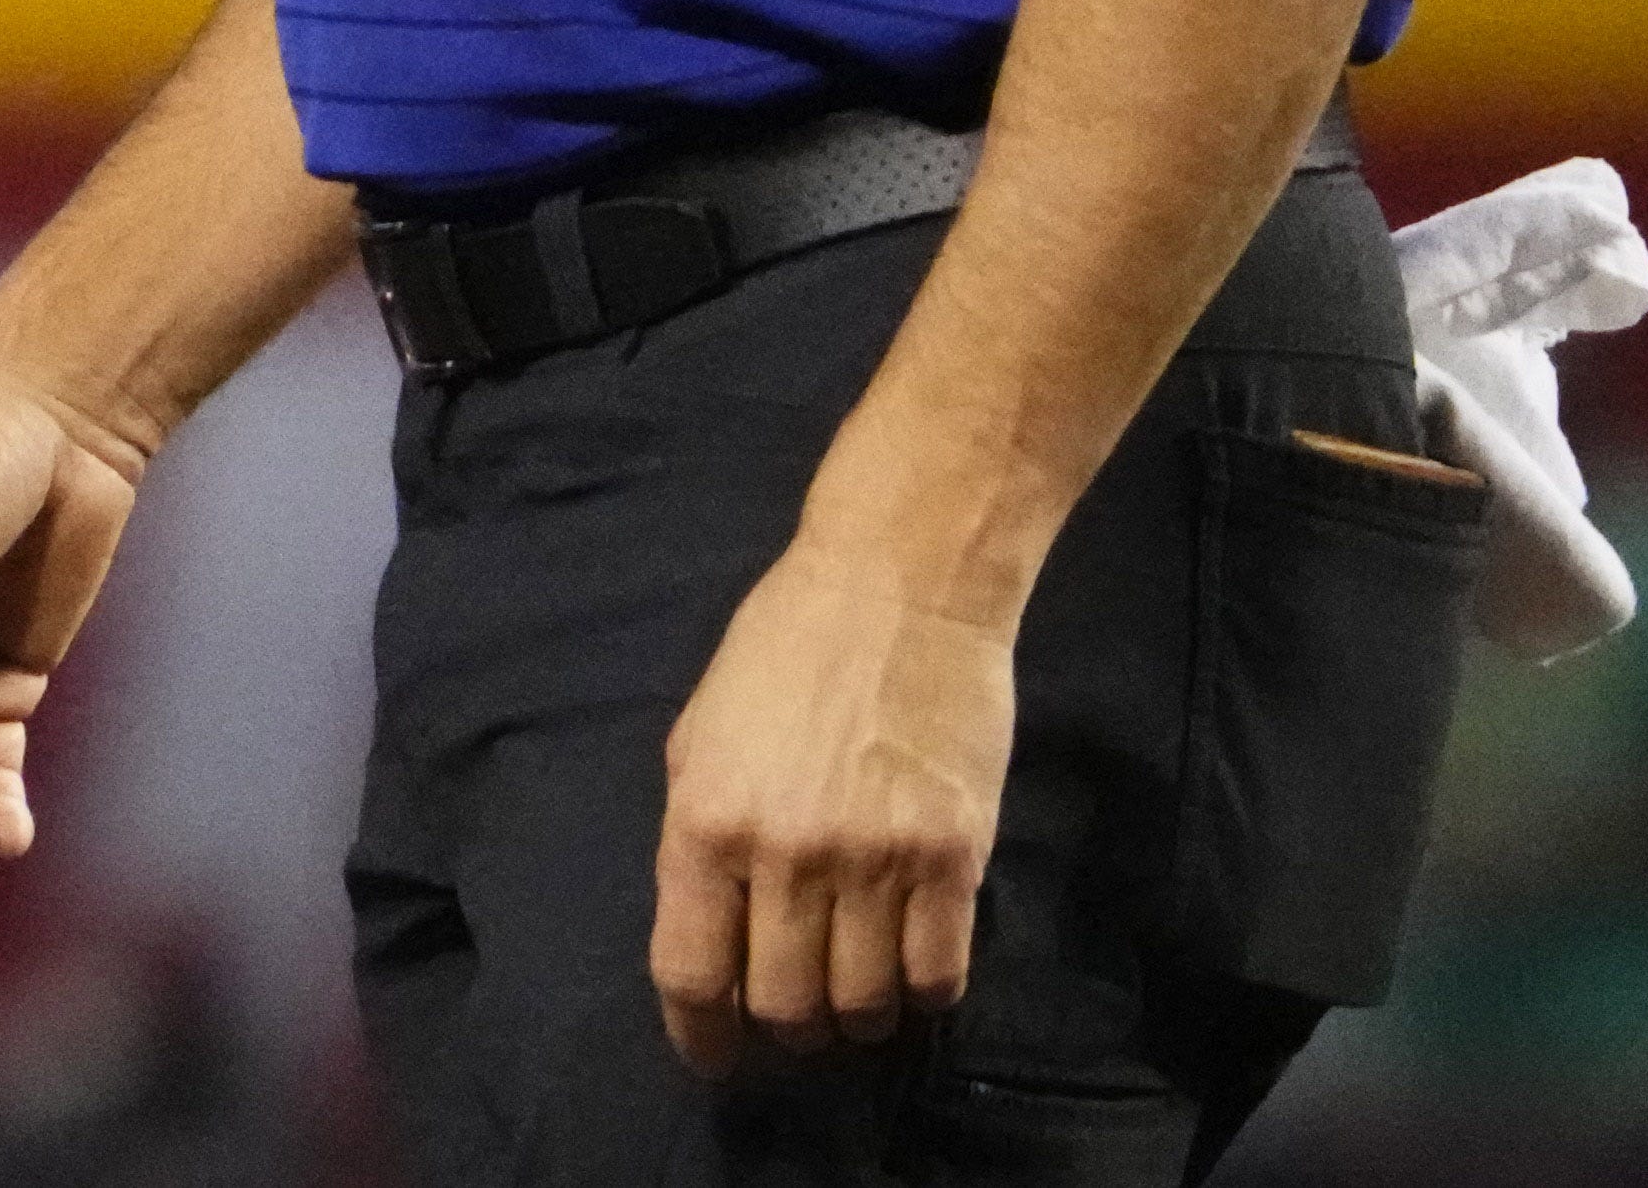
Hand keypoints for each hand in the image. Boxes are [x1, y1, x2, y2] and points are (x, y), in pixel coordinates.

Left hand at [651, 530, 1016, 1077]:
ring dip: (856, 1018)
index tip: (715, 1058)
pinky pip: (940, 974)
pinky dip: (923, 992)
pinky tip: (912, 967)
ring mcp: (876, 860)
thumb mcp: (701, 738)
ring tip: (856, 991)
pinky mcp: (955, 857)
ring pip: (864, 1005)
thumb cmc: (784, 652)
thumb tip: (710, 938)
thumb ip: (698, 842)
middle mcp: (786, 856)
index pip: (692, 975)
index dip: (700, 1037)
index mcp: (706, 824)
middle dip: (786, 1029)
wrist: (899, 589)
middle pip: (784, 1007)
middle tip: (798, 1013)